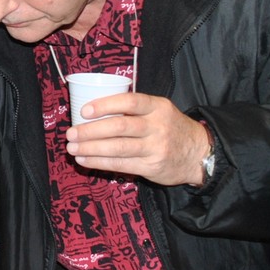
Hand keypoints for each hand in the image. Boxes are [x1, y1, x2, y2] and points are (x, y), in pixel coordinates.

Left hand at [64, 93, 209, 185]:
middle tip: (70, 133)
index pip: (129, 102)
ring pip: (118, 148)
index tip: (84, 111)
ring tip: (72, 149)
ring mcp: (155, 147)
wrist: (199, 153)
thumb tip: (94, 112)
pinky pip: (121, 164)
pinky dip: (100, 163)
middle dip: (91, 131)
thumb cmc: (171, 128)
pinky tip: (85, 160)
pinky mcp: (151, 166)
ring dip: (91, 149)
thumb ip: (135, 110)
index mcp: (157, 107)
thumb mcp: (160, 111)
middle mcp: (157, 126)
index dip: (105, 105)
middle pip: (119, 127)